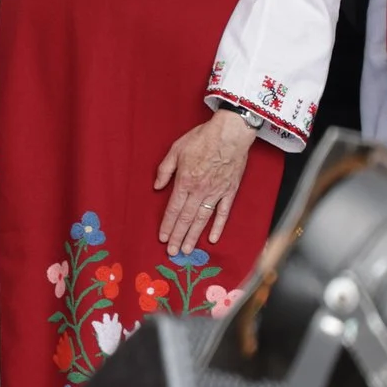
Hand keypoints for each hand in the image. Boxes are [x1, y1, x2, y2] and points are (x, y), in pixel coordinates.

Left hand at [153, 110, 256, 255]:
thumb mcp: (176, 149)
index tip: (162, 238)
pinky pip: (223, 213)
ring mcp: (216, 192)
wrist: (230, 133)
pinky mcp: (230, 191)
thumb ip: (165, 170)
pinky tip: (212, 239)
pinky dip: (218, 227)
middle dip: (178, 237)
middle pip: (186, 218)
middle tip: (172, 252)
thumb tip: (156, 187)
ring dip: (194, 236)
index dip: (167, 225)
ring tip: (187, 250)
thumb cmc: (202, 138)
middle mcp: (199, 191)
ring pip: (203, 219)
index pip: (173, 209)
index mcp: (185, 181)